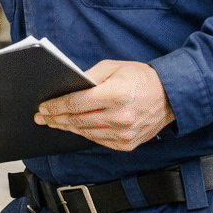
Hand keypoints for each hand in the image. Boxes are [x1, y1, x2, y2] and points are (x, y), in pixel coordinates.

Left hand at [33, 60, 174, 151]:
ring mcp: (123, 134)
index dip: (56, 106)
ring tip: (53, 122)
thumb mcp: (114, 67)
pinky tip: (73, 128)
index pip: (76, 104)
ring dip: (66, 127)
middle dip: (56, 117)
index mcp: (115, 95)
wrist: (170, 96)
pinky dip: (83, 134)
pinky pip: (98, 140)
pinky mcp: (126, 144)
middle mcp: (120, 117)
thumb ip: (90, 77)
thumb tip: (68, 87)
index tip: (43, 107)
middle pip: (78, 120)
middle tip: (41, 116)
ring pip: (85, 132)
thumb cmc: (141, 78)